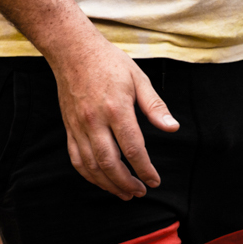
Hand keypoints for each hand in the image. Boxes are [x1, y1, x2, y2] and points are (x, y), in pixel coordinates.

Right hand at [46, 31, 177, 200]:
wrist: (73, 51)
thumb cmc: (109, 62)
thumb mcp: (138, 79)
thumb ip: (155, 106)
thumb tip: (172, 127)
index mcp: (116, 108)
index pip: (133, 148)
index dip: (145, 169)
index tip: (154, 181)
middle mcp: (95, 121)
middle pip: (110, 163)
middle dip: (126, 183)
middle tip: (140, 192)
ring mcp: (79, 126)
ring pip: (91, 165)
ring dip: (108, 184)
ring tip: (124, 193)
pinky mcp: (69, 127)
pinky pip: (76, 158)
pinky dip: (89, 175)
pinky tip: (101, 180)